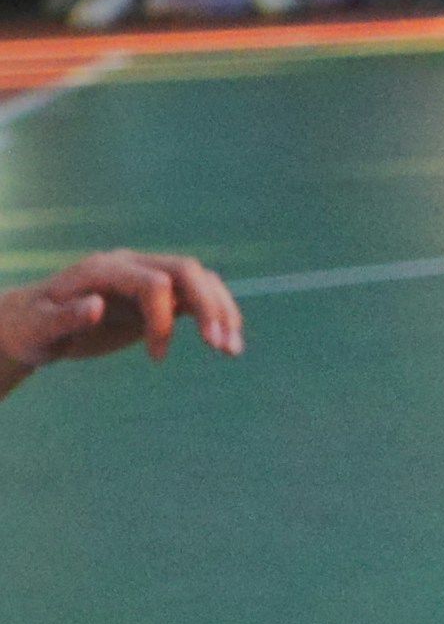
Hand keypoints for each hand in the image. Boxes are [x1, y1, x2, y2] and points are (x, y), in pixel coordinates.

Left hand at [0, 249, 242, 377]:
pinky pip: (198, 297)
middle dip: (208, 307)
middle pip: (187, 271)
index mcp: (103, 269)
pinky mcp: (159, 296)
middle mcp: (131, 266)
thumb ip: (65, 317)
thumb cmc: (31, 328)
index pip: (152, 282)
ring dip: (222, 312)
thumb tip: (97, 306)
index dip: (162, 319)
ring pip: (201, 280)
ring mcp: (148, 277)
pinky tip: (226, 345)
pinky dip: (218, 317)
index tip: (157, 358)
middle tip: (220, 346)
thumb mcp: (37, 328)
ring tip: (232, 350)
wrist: (34, 324)